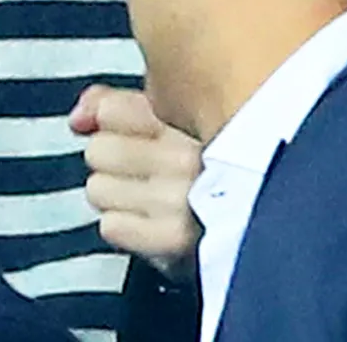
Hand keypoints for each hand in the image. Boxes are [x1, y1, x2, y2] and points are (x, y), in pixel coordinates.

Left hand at [70, 85, 202, 279]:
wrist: (268, 235)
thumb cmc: (215, 171)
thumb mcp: (176, 120)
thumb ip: (120, 105)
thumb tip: (77, 118)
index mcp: (193, 114)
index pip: (110, 110)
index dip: (111, 123)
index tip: (133, 135)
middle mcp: (189, 155)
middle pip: (98, 150)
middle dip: (112, 162)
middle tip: (145, 173)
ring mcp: (182, 199)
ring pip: (98, 189)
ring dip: (116, 197)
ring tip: (148, 199)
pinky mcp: (176, 241)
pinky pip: (112, 226)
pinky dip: (125, 228)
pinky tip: (151, 224)